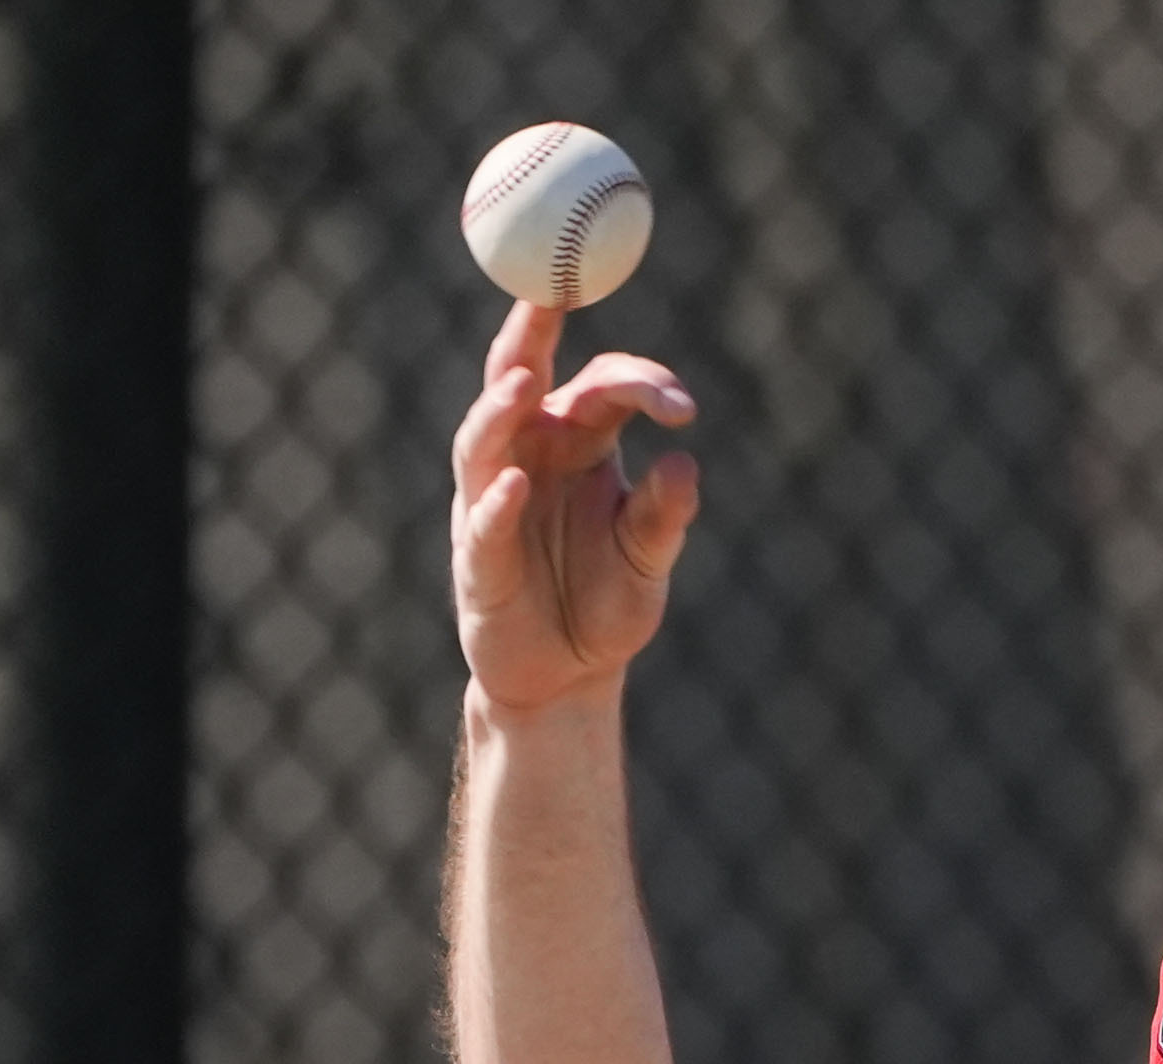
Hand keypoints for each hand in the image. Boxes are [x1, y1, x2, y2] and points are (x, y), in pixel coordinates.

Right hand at [450, 301, 700, 710]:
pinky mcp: (478, 562)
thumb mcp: (649, 557)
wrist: (569, 677)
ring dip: (501, 408)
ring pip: (484, 440)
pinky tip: (515, 484)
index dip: (639, 384)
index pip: (600, 386)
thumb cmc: (605, 601)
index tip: (683, 406)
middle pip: (518, 379)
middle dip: (530, 331)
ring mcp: (493, 504)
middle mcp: (528, 458)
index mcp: (575, 443)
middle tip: (549, 288)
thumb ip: (666, 514)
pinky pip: (482, 525)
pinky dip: (496, 503)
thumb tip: (683, 463)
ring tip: (527, 380)